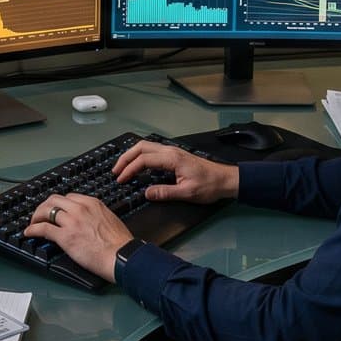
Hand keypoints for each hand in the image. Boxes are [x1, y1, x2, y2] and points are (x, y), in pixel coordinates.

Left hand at [22, 193, 132, 281]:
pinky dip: (32, 229)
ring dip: (36, 216)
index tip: (56, 210)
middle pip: (54, 200)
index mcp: (92, 203)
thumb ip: (96, 216)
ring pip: (45, 210)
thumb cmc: (120, 244)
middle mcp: (80, 208)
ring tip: (33, 223)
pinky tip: (29, 233)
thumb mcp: (110, 220)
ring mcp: (71, 221)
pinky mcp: (65, 236)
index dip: (59, 204)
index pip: (69, 197)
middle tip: (40, 214)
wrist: (121, 256)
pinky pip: (43, 228)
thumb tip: (89, 221)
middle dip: (44, 206)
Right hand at [112, 139, 239, 204]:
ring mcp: (172, 151)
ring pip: (145, 146)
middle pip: (140, 147)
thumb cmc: (210, 186)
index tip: (121, 180)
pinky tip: (138, 164)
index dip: (129, 169)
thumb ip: (165, 193)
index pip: (143, 160)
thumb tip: (146, 193)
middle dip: (125, 158)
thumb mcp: (187, 193)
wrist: (225, 179)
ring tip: (123, 167)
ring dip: (132, 155)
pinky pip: (152, 150)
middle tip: (116, 171)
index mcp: (171, 158)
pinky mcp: (174, 155)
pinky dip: (140, 155)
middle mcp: (170, 151)